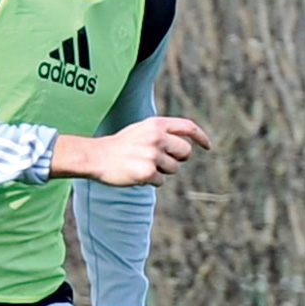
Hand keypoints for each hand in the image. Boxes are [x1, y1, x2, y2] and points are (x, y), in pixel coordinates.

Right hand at [51, 117, 210, 186]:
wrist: (96, 157)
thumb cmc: (120, 146)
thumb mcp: (141, 130)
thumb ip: (162, 132)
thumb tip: (186, 145)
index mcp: (156, 124)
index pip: (187, 127)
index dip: (200, 137)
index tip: (207, 146)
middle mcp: (157, 137)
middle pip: (185, 152)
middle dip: (178, 158)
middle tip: (162, 161)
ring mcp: (153, 155)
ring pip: (174, 169)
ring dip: (162, 171)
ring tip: (143, 166)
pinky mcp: (147, 172)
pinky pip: (161, 181)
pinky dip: (151, 181)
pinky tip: (137, 174)